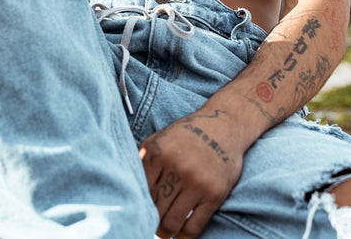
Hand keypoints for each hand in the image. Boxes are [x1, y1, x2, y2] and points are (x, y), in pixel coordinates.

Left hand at [140, 109, 246, 237]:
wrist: (227, 124)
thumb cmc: (189, 134)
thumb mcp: (161, 138)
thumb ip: (141, 158)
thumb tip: (123, 185)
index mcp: (160, 153)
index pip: (139, 192)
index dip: (136, 205)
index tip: (135, 212)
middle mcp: (178, 168)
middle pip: (154, 209)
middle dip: (149, 220)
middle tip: (147, 225)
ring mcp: (198, 182)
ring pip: (172, 222)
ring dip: (164, 232)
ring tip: (163, 232)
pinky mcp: (215, 193)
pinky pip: (195, 225)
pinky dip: (184, 236)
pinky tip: (179, 235)